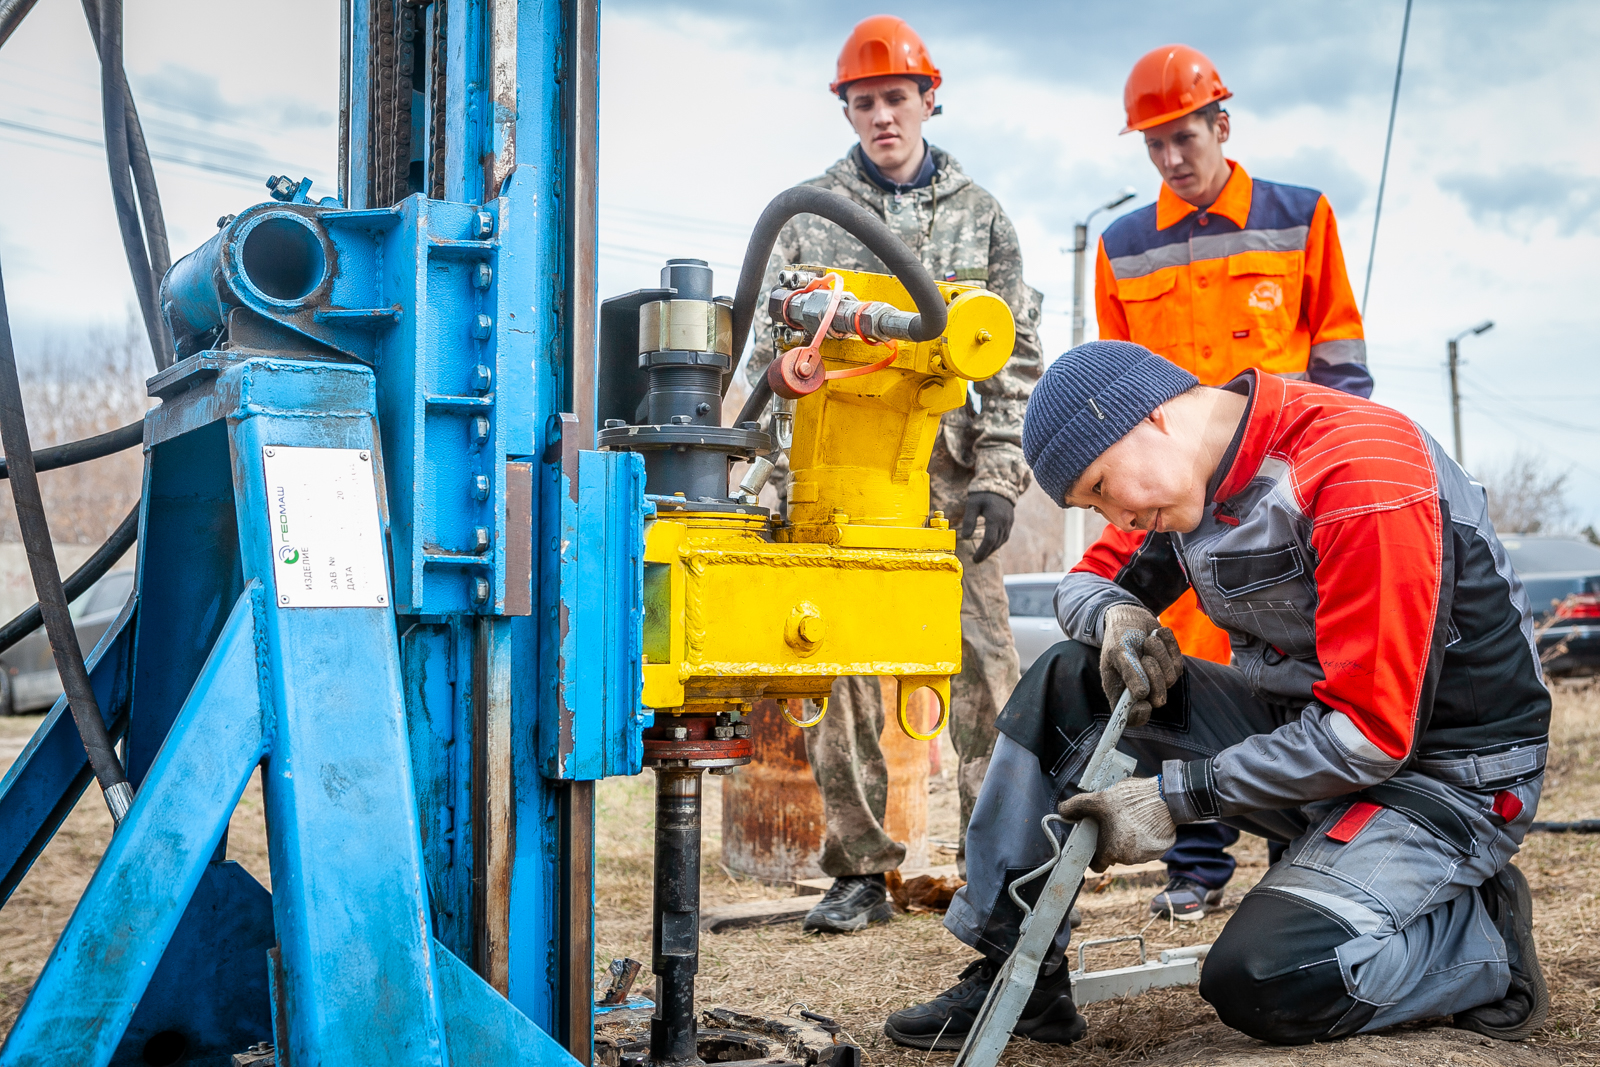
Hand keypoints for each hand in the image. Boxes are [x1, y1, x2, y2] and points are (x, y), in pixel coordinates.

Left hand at [960, 492, 1014, 562]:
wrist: (999, 485)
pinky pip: (1004, 536)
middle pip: (996, 543)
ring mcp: (1009, 523)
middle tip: (976, 560)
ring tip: (982, 555)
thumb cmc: (982, 495)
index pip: (989, 540)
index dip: (982, 551)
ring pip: (1001, 541)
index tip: (974, 559)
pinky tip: (989, 546)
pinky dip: (997, 543)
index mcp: (995, 518)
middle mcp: (1004, 522)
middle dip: (986, 553)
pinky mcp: (1010, 522)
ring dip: (992, 549)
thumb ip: (969, 520)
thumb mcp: (972, 505)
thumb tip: (965, 537)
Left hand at [1057, 776, 1176, 871]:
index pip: (1097, 865)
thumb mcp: (1098, 799)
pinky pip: (1148, 847)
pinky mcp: (1160, 851)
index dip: (1093, 854)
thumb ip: (1076, 806)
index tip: (1095, 841)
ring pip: (1131, 851)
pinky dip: (1145, 837)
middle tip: (1113, 822)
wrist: (1165, 798)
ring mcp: (1147, 856)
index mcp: (1111, 851)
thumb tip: (1062, 811)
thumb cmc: (1130, 801)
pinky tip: (1144, 821)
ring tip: (1130, 818)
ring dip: (1129, 839)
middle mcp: (1129, 859)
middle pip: (1114, 855)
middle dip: (1112, 841)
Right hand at [1100, 603, 1182, 727]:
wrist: (1131, 616)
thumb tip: (1141, 695)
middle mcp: (1140, 691)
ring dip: (1160, 654)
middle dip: (1154, 674)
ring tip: (1148, 640)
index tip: (1143, 703)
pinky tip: (1158, 635)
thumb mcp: (1119, 651)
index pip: (1132, 717)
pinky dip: (1169, 645)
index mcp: (1121, 692)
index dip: (1139, 715)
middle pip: (1157, 698)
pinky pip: (1178, 662)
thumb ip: (1130, 672)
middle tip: (1144, 656)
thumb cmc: (1119, 635)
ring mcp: (1158, 680)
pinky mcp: (1170, 667)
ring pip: (1170, 678)